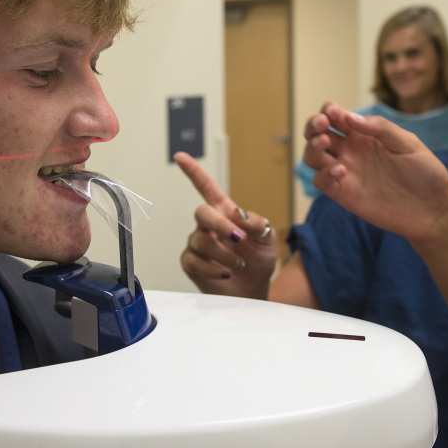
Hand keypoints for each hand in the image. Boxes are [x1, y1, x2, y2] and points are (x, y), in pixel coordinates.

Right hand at [175, 152, 275, 298]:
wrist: (253, 290)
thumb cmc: (259, 261)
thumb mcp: (267, 238)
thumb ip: (256, 223)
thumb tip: (239, 216)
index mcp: (226, 213)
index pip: (206, 187)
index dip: (193, 172)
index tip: (180, 157)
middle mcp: (209, 226)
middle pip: (201, 212)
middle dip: (220, 225)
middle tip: (238, 239)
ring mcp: (198, 244)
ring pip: (200, 240)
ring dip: (223, 254)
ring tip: (238, 265)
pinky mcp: (192, 264)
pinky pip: (193, 260)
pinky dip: (212, 269)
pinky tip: (225, 273)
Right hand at [302, 102, 447, 244]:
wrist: (433, 210)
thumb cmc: (425, 173)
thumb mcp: (408, 143)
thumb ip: (380, 128)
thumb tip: (349, 117)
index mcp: (365, 135)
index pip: (337, 117)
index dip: (329, 111)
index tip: (333, 111)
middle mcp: (351, 151)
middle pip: (318, 134)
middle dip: (313, 125)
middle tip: (322, 124)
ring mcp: (346, 172)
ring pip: (313, 156)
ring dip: (312, 147)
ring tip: (325, 144)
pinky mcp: (344, 194)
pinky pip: (320, 181)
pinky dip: (323, 174)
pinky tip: (341, 171)